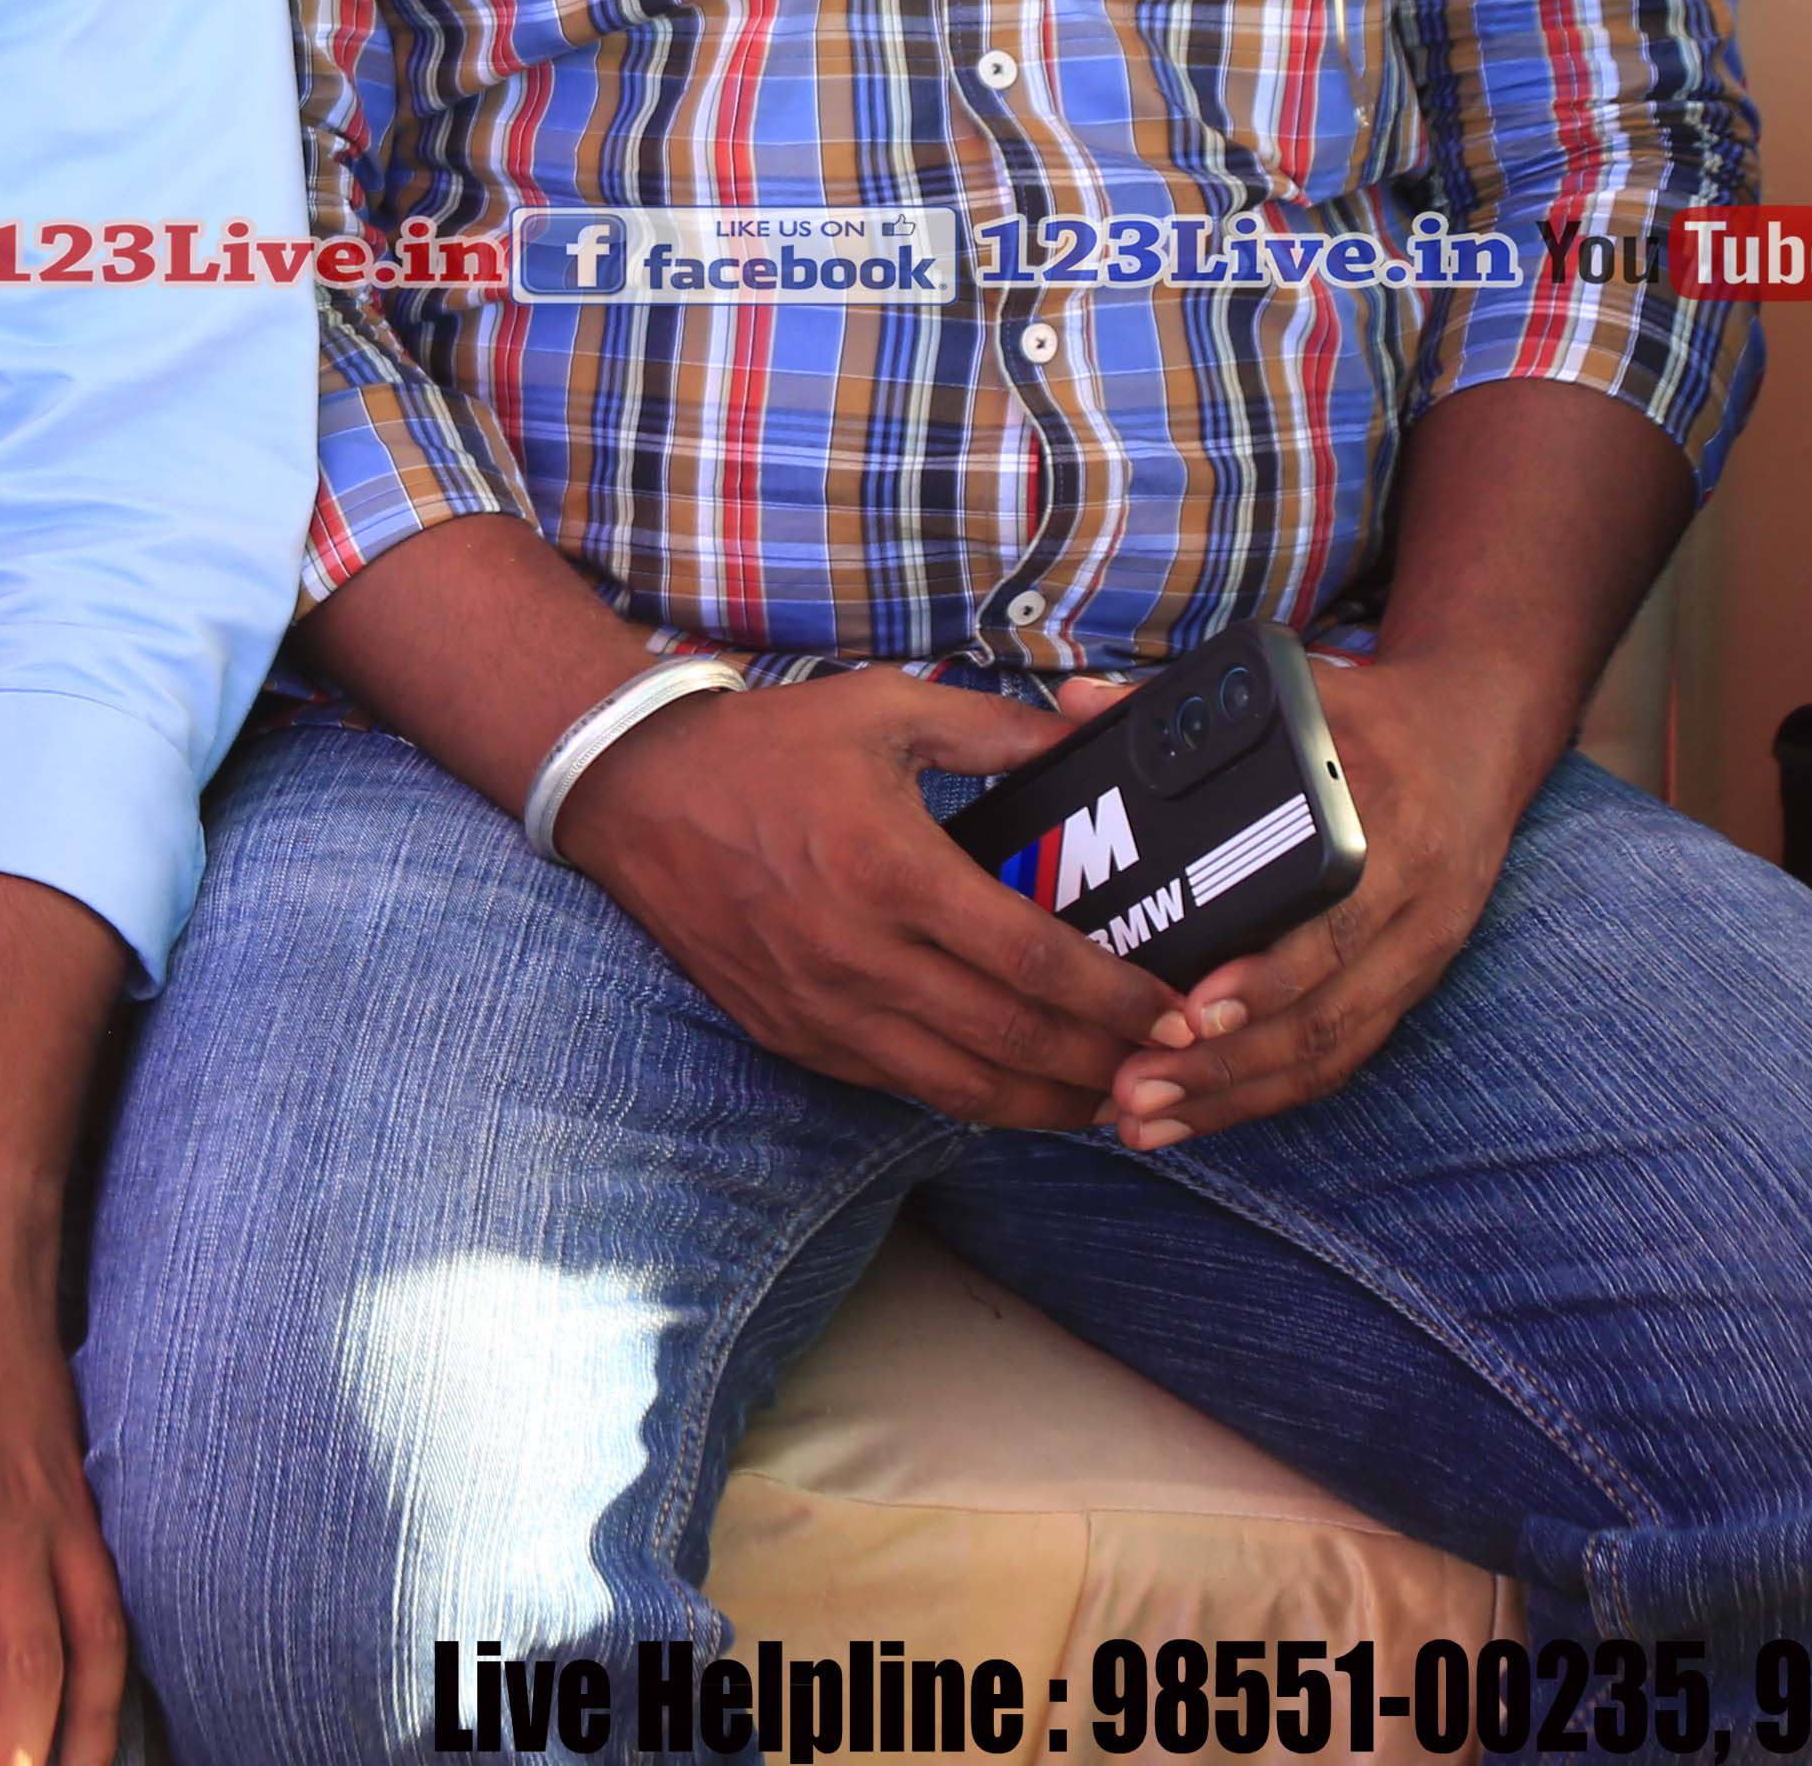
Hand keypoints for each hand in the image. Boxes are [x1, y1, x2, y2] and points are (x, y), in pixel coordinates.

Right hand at [558, 667, 1192, 1126]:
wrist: (635, 795)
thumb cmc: (765, 746)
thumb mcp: (885, 708)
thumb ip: (996, 730)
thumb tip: (1087, 736)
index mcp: (893, 868)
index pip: (1034, 961)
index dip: (1118, 1000)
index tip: (1175, 1015)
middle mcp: (860, 953)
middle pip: (1012, 1042)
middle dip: (1105, 1065)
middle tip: (1165, 1070)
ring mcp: (823, 1006)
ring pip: (960, 1088)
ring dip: (1047, 1104)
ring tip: (1107, 1098)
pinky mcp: (793, 1033)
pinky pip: (899, 1084)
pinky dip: (968, 1096)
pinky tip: (1012, 1087)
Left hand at [1104, 652, 1545, 1148]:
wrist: (1478, 737)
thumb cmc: (1369, 717)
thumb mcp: (1297, 692)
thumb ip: (1181, 704)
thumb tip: (1073, 703)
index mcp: (1388, 826)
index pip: (1333, 923)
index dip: (1267, 978)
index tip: (1190, 1013)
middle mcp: (1414, 904)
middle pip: (1325, 1009)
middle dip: (1226, 1064)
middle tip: (1132, 1091)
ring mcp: (1419, 954)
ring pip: (1332, 1049)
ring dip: (1236, 1095)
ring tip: (1145, 1120)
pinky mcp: (1411, 985)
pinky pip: (1344, 1055)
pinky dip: (1271, 1092)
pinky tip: (1201, 1113)